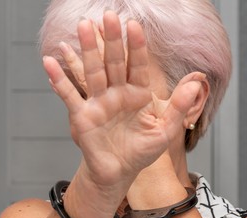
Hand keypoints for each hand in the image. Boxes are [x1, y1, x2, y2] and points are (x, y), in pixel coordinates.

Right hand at [43, 11, 202, 204]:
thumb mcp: (164, 131)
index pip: (138, 65)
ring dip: (87, 50)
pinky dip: (59, 80)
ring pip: (93, 71)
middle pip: (114, 62)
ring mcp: (99, 102)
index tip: (135, 26)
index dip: (137, 47)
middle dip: (112, 40)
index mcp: (138, 94)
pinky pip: (69, 95)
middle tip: (108, 15)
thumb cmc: (141, 152)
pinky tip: (49, 62)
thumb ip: (178, 107)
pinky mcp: (82, 115)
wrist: (119, 172)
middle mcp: (117, 93)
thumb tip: (197, 84)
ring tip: (83, 26)